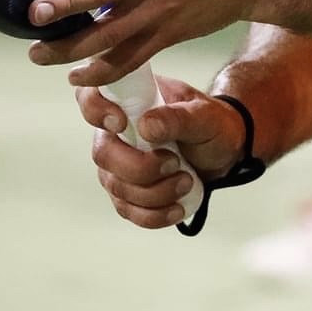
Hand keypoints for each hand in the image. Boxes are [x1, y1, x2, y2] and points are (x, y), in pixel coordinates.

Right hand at [79, 75, 247, 230]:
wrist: (222, 152)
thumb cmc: (211, 123)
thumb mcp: (204, 115)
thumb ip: (177, 117)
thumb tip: (147, 125)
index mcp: (129, 99)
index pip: (89, 96)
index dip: (95, 110)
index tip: (122, 123)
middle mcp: (115, 132)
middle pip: (103, 154)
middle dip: (140, 168)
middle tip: (175, 164)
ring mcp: (118, 164)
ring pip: (117, 187)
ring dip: (154, 193)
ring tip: (187, 181)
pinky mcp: (127, 193)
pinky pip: (128, 211)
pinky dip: (153, 215)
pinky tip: (176, 208)